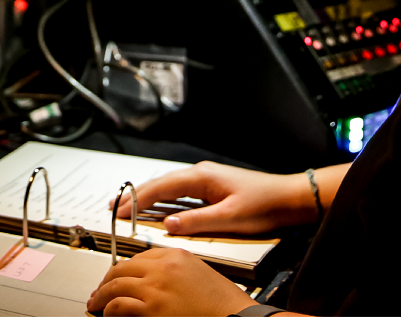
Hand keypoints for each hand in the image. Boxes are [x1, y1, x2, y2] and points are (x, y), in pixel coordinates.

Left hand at [87, 247, 252, 315]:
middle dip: (108, 279)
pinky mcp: (151, 309)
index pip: (140, 255)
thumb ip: (174, 270)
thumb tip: (150, 278)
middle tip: (101, 290)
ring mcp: (156, 287)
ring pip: (116, 284)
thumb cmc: (220, 302)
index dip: (124, 267)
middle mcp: (163, 267)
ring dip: (103, 295)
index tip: (118, 275)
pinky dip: (109, 309)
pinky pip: (119, 305)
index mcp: (176, 255)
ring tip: (97, 303)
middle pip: (124, 267)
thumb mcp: (197, 273)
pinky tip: (108, 314)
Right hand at [110, 160, 316, 235]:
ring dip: (147, 198)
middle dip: (136, 197)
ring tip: (127, 208)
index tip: (119, 211)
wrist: (287, 198)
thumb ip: (196, 222)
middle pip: (160, 184)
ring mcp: (205, 180)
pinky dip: (162, 201)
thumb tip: (168, 226)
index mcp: (202, 176)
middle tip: (114, 209)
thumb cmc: (263, 204)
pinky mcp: (211, 189)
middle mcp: (201, 174)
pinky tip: (157, 211)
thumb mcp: (229, 218)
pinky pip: (179, 194)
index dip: (137, 200)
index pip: (161, 187)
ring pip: (168, 188)